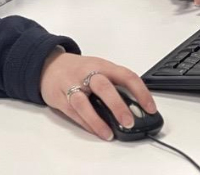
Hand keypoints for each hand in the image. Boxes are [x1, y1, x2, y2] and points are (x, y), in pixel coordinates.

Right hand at [39, 48, 156, 140]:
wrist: (49, 64)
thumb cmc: (79, 69)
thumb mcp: (99, 69)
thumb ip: (115, 85)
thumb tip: (136, 107)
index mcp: (102, 66)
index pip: (126, 75)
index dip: (141, 92)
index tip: (150, 108)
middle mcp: (87, 74)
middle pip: (103, 87)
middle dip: (117, 106)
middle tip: (129, 122)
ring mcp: (72, 85)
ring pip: (83, 103)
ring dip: (97, 120)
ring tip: (109, 134)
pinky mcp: (60, 98)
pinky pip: (73, 113)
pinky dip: (85, 124)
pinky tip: (96, 131)